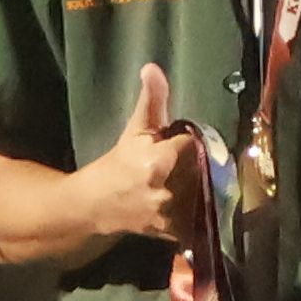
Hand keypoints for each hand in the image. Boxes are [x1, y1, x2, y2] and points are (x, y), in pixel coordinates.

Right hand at [81, 61, 214, 256]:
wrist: (96, 204)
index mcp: (158, 160)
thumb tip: (152, 68)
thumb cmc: (119, 162)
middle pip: (203, 170)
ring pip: (204, 194)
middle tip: (183, 165)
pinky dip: (198, 212)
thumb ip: (152, 98)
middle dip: (198, 165)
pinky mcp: (173, 232)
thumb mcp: (135, 128)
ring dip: (201, 187)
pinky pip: (199, 220)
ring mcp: (170, 214)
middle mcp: (166, 189)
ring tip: (185, 183)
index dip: (191, 142)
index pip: (195, 144)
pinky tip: (189, 203)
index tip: (183, 143)